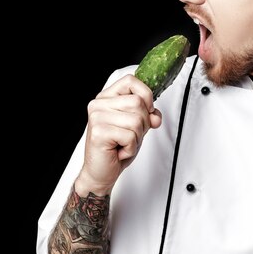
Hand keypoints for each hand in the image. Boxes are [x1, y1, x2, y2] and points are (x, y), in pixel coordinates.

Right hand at [76, 74, 161, 195]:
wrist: (101, 172)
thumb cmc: (117, 148)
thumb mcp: (137, 126)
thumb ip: (148, 115)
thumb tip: (155, 116)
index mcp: (106, 97)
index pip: (130, 80)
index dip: (145, 94)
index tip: (147, 110)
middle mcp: (98, 104)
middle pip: (138, 102)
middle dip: (143, 123)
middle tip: (129, 135)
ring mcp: (97, 117)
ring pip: (137, 120)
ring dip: (137, 137)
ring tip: (123, 144)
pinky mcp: (99, 132)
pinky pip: (130, 136)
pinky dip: (131, 148)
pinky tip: (119, 151)